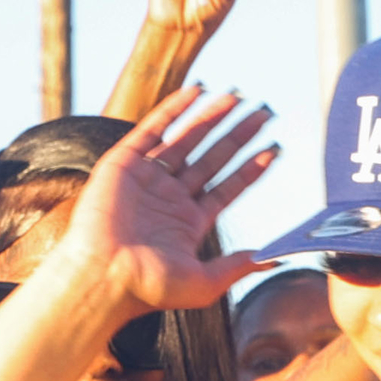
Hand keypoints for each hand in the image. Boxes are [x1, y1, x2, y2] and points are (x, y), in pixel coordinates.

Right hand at [61, 80, 280, 311]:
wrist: (103, 277)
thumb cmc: (149, 288)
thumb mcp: (205, 283)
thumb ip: (239, 265)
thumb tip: (277, 257)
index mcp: (188, 223)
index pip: (228, 188)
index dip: (251, 168)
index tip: (274, 149)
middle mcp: (170, 198)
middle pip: (213, 158)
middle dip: (238, 136)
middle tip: (264, 113)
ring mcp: (148, 179)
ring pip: (187, 139)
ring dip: (212, 117)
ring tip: (239, 97)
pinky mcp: (124, 164)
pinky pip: (153, 129)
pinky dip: (174, 109)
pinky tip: (198, 92)